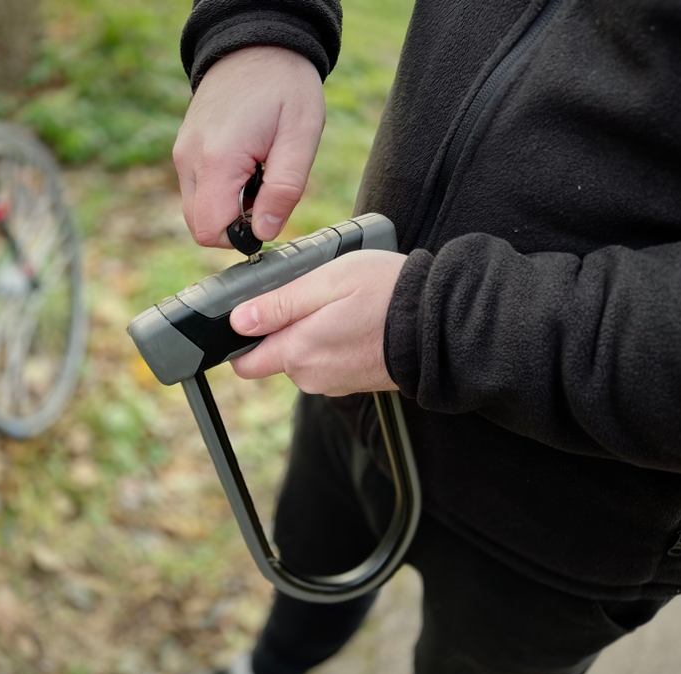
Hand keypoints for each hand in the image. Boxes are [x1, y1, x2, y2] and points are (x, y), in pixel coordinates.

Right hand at [173, 46, 325, 247]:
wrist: (256, 43)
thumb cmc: (284, 86)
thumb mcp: (301, 138)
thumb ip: (284, 190)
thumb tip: (264, 232)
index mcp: (217, 159)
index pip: (210, 229)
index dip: (240, 235)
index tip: (266, 212)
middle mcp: (189, 159)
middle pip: (199, 225)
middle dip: (233, 224)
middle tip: (265, 191)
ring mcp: (182, 154)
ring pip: (196, 210)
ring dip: (227, 207)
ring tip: (256, 173)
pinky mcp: (184, 150)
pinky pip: (197, 190)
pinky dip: (219, 191)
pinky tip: (244, 165)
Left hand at [228, 250, 406, 395]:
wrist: (441, 325)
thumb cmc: (387, 295)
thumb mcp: (327, 282)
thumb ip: (278, 304)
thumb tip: (239, 321)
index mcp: (298, 352)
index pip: (244, 363)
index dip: (243, 338)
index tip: (257, 315)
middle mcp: (310, 376)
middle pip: (274, 357)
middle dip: (281, 330)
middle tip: (310, 297)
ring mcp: (332, 383)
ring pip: (301, 358)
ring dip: (310, 333)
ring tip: (339, 305)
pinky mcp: (352, 382)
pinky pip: (326, 362)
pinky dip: (332, 343)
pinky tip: (353, 320)